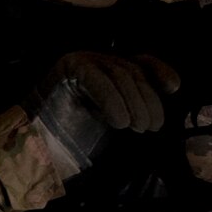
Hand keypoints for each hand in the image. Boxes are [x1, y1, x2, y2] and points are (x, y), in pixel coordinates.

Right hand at [28, 51, 181, 172]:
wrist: (37, 150)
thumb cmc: (76, 140)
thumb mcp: (115, 121)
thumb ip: (135, 108)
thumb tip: (163, 104)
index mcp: (109, 71)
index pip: (141, 62)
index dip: (160, 71)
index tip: (173, 88)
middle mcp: (97, 61)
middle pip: (133, 71)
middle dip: (148, 99)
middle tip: (152, 126)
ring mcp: (82, 61)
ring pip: (120, 74)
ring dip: (134, 103)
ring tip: (137, 128)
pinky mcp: (69, 67)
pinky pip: (98, 78)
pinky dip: (112, 100)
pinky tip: (119, 122)